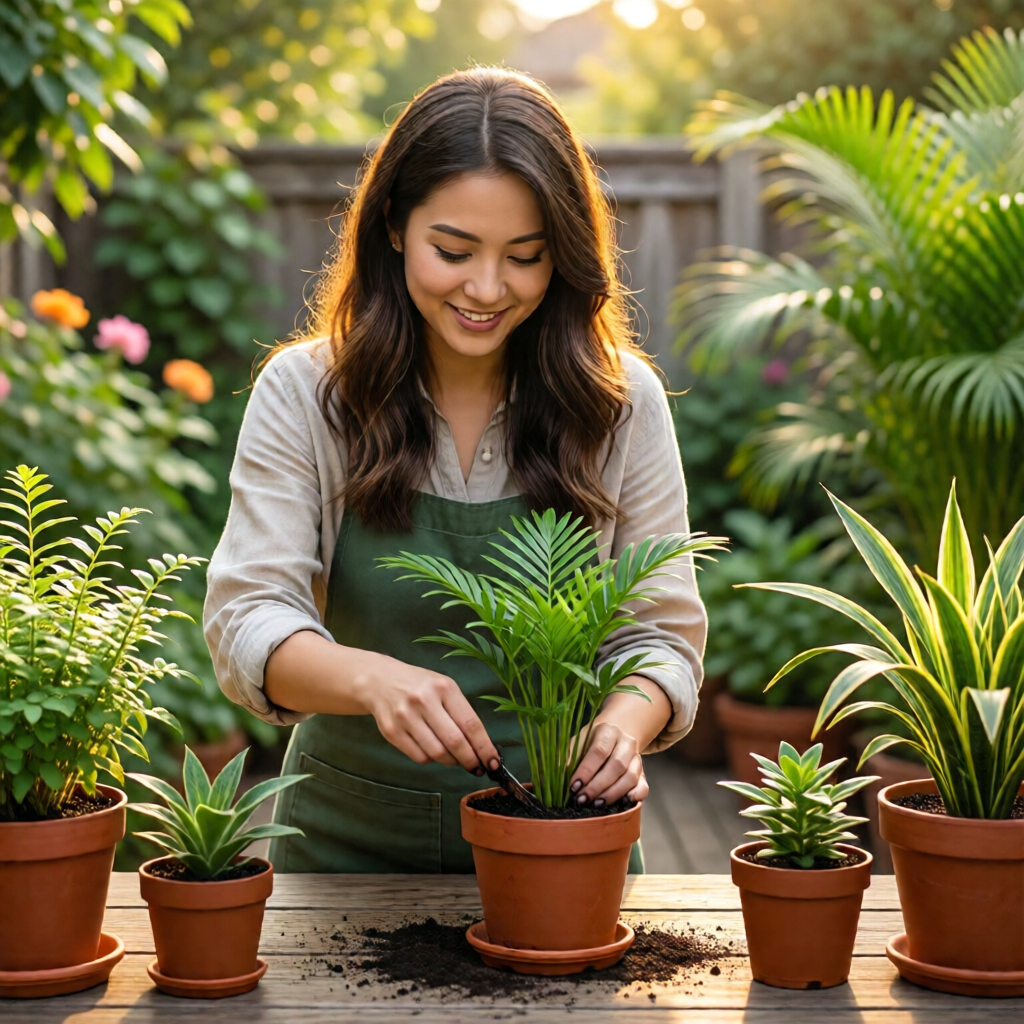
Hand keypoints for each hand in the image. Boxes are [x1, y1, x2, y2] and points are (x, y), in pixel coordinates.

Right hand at [360, 658, 498, 773]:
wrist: (379, 681)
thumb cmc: (419, 686)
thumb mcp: (443, 687)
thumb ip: (460, 712)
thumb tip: (480, 745)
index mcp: (443, 687)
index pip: (470, 724)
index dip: (485, 747)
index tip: (493, 762)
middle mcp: (424, 700)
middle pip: (455, 742)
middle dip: (470, 760)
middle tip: (477, 768)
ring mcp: (405, 716)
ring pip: (436, 753)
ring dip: (451, 761)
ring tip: (455, 759)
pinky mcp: (392, 731)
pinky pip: (419, 757)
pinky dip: (431, 760)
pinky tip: (434, 752)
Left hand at [569, 721, 648, 807]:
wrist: (613, 738)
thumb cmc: (590, 743)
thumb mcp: (578, 744)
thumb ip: (568, 758)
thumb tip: (556, 778)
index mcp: (608, 732)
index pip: (598, 751)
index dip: (586, 770)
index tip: (574, 786)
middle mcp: (627, 743)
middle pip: (616, 766)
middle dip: (598, 786)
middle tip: (582, 799)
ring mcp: (637, 758)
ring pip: (630, 777)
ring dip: (613, 794)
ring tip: (596, 804)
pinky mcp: (643, 773)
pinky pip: (644, 786)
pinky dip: (635, 796)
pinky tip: (622, 804)